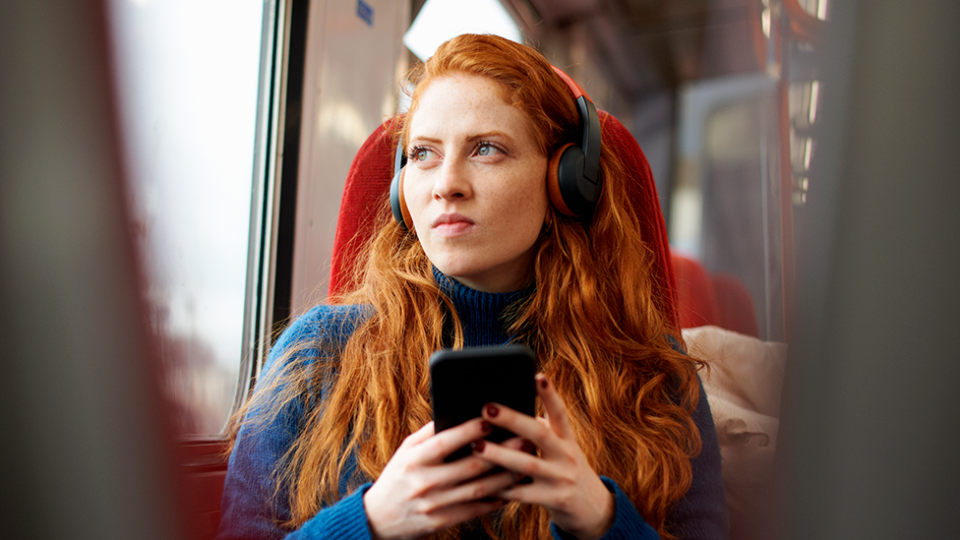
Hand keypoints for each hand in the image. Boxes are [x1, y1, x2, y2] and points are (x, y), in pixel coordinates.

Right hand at [362, 419, 521, 539]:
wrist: (378, 518)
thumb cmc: (398, 476)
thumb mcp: (406, 451)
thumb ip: (429, 433)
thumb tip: (456, 411)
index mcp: (414, 460)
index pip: (445, 442)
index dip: (469, 431)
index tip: (491, 419)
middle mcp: (424, 482)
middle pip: (470, 466)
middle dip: (500, 452)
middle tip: (523, 439)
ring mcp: (433, 504)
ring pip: (478, 490)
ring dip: (504, 477)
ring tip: (523, 464)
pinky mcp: (441, 522)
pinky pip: (474, 510)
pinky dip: (494, 500)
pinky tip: (509, 490)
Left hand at [472, 374, 615, 539]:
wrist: (593, 509)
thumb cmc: (565, 470)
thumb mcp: (562, 447)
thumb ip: (540, 431)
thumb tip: (505, 411)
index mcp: (567, 438)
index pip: (559, 412)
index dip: (550, 394)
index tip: (537, 375)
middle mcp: (567, 455)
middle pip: (540, 434)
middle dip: (512, 420)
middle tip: (487, 408)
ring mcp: (561, 478)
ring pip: (527, 464)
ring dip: (499, 455)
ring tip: (476, 445)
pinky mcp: (554, 500)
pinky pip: (523, 494)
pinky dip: (502, 488)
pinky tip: (482, 483)